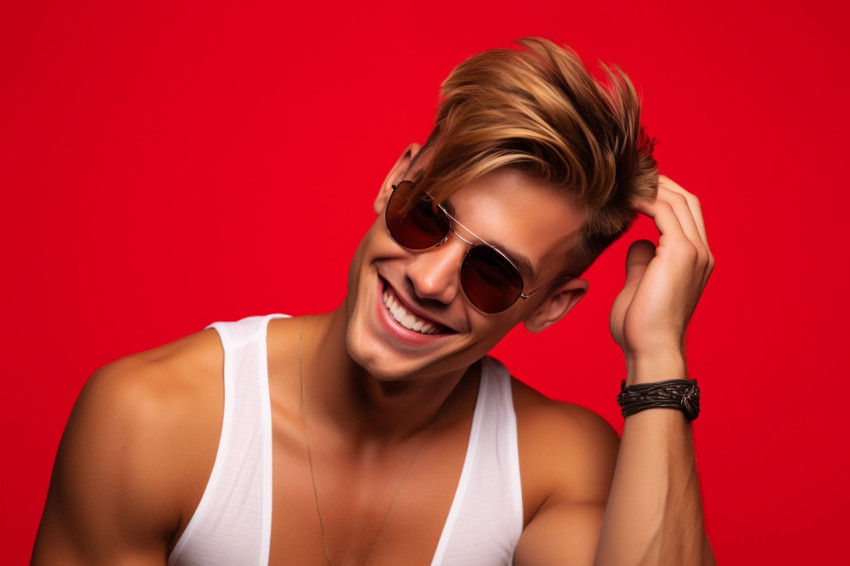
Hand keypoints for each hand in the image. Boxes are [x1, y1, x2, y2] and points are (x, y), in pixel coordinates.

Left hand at [609, 176, 713, 383]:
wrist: (650, 349)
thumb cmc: (640, 326)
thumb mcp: (640, 285)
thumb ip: (642, 261)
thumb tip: (639, 242)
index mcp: (695, 260)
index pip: (685, 213)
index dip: (663, 194)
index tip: (636, 185)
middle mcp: (701, 253)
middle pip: (687, 200)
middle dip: (661, 182)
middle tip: (631, 173)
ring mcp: (695, 252)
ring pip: (678, 201)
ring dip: (652, 186)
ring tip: (626, 179)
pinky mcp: (681, 253)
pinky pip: (665, 211)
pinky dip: (646, 198)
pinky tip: (626, 196)